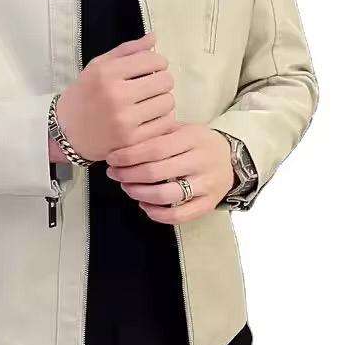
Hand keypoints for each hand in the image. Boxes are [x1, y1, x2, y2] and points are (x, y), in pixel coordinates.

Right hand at [55, 33, 175, 161]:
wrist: (67, 132)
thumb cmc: (84, 96)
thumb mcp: (97, 67)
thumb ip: (127, 50)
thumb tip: (154, 37)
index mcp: (106, 73)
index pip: (153, 60)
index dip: (158, 62)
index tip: (151, 69)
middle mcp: (115, 95)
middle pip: (165, 81)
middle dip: (161, 81)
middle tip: (151, 86)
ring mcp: (124, 120)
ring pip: (168, 102)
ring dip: (162, 100)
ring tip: (149, 103)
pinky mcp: (131, 140)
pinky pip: (165, 124)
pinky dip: (162, 119)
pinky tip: (149, 118)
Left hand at [105, 123, 233, 223]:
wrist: (232, 158)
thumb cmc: (197, 142)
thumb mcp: (182, 129)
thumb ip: (157, 134)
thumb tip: (122, 144)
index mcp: (192, 138)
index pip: (154, 148)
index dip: (129, 156)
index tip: (112, 159)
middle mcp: (201, 161)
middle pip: (156, 172)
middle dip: (128, 175)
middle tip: (114, 174)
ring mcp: (206, 184)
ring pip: (166, 195)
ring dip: (139, 193)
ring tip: (127, 188)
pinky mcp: (208, 204)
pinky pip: (179, 215)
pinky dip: (157, 214)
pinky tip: (144, 205)